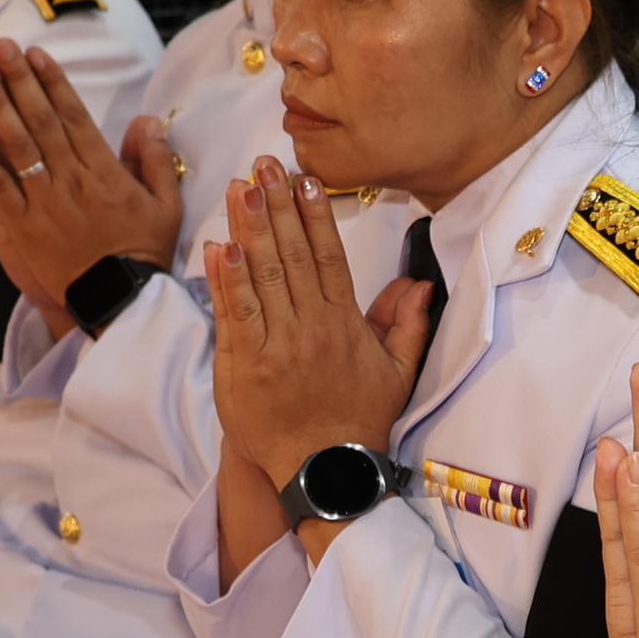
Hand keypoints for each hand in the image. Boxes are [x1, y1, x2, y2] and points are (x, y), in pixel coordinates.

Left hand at [0, 39, 185, 336]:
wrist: (119, 302)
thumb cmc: (144, 253)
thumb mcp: (166, 205)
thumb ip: (154, 160)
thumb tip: (146, 120)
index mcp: (105, 172)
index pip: (74, 116)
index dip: (53, 82)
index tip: (37, 54)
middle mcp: (71, 180)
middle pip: (40, 120)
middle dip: (19, 80)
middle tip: (1, 48)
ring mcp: (44, 203)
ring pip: (16, 145)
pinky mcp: (22, 227)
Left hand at [207, 157, 432, 529]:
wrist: (324, 472)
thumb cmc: (358, 423)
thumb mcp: (397, 374)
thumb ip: (408, 326)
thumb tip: (419, 285)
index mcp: (346, 325)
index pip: (331, 258)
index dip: (317, 215)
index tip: (305, 179)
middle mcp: (313, 329)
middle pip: (294, 256)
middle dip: (276, 205)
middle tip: (264, 165)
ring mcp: (278, 347)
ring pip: (263, 277)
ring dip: (249, 228)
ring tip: (239, 187)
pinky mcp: (246, 367)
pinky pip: (235, 314)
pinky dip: (225, 280)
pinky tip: (219, 245)